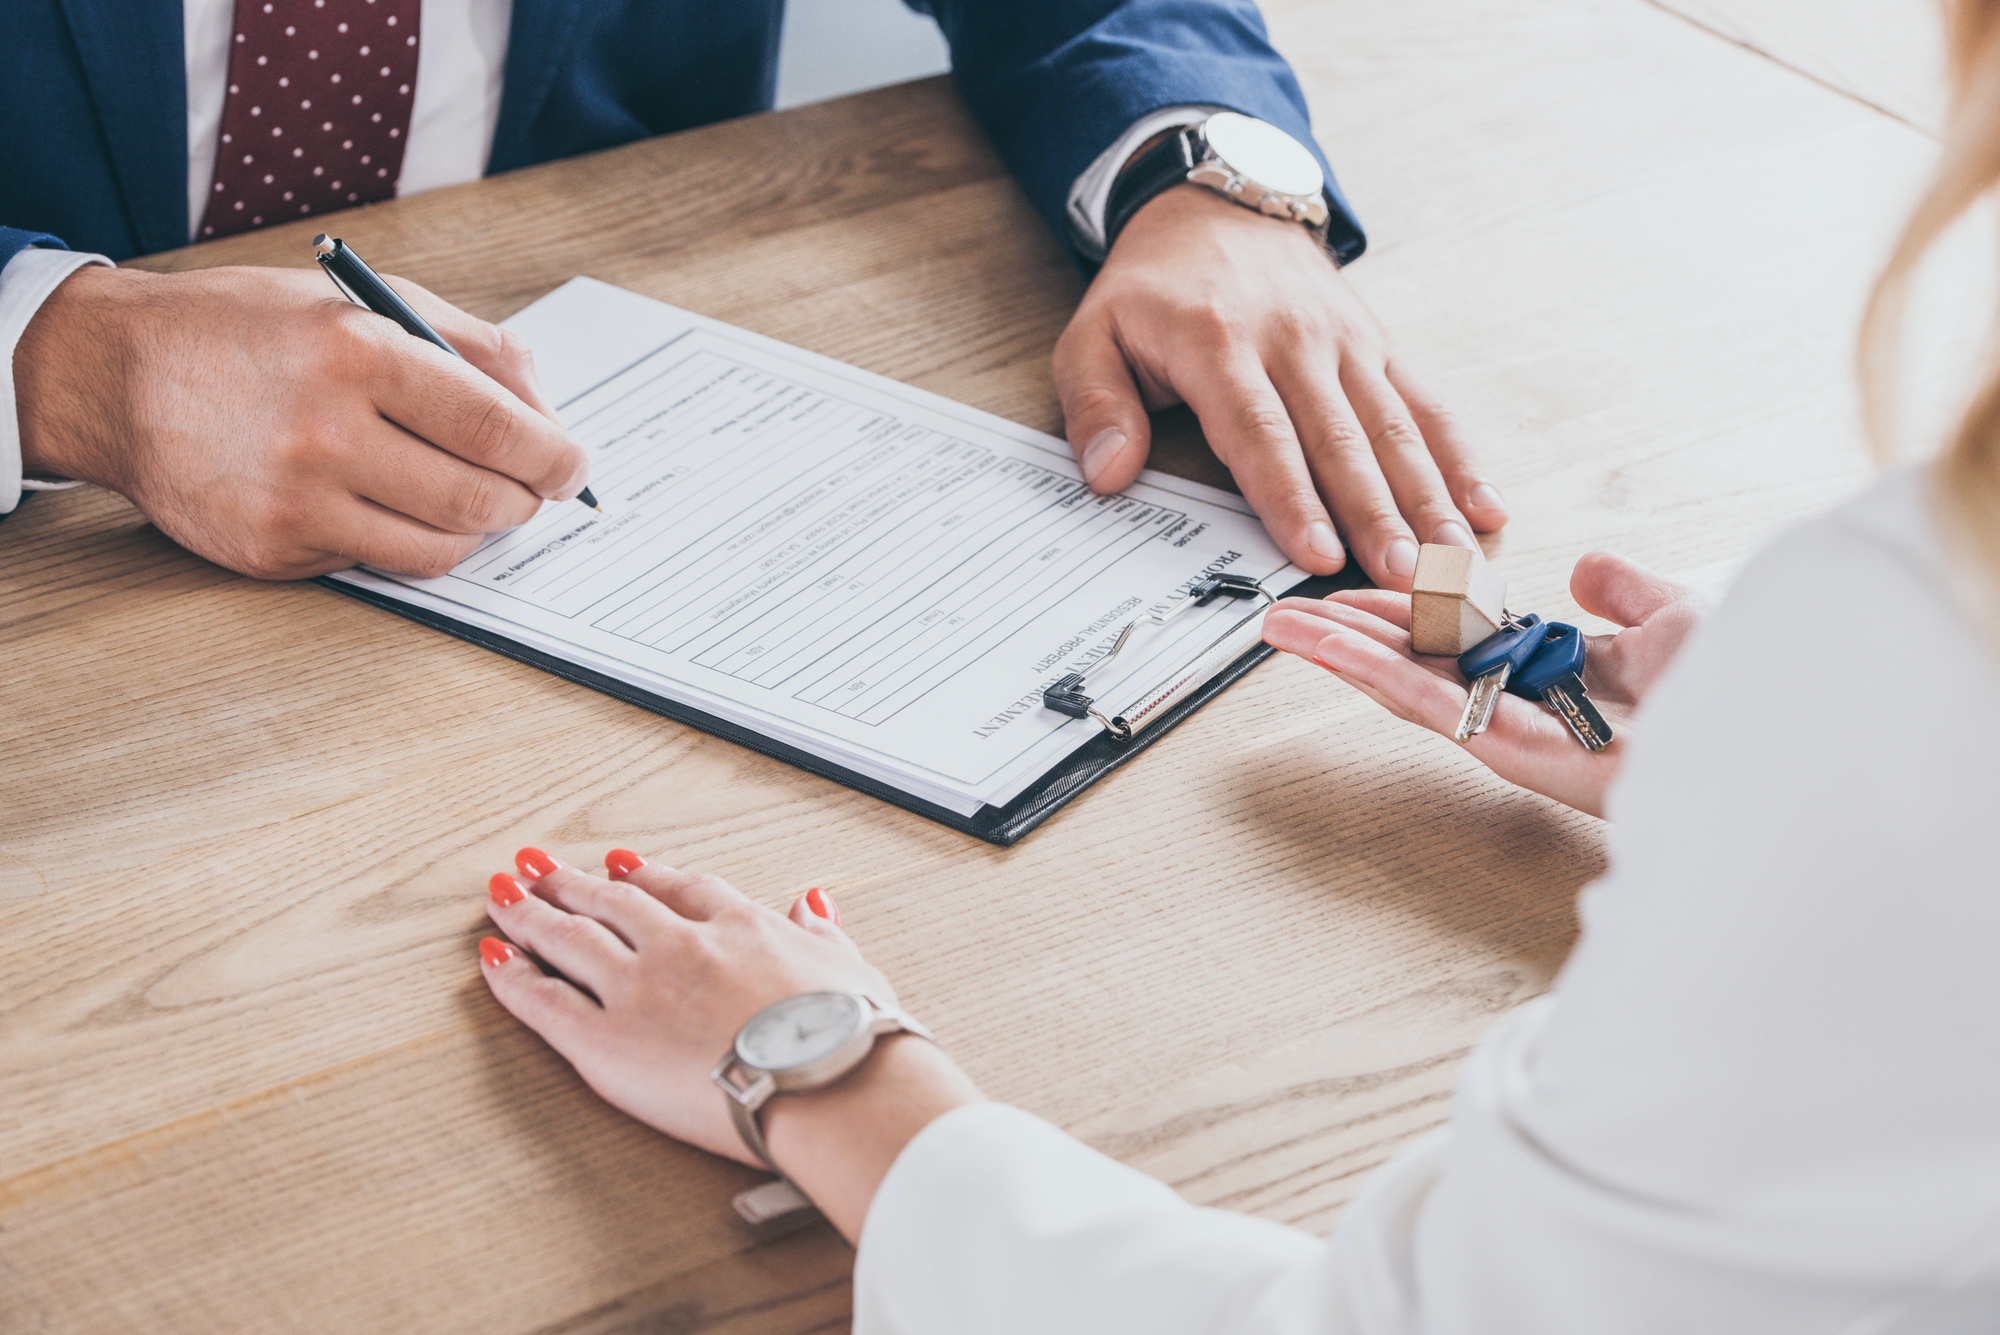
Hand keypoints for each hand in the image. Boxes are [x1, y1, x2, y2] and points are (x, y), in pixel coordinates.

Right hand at [14, 264, 590, 579]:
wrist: (115, 374)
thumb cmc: (250, 331)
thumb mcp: (362, 301)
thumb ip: (468, 344)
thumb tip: (545, 409)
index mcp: (359, 353)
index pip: (498, 428)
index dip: (554, 457)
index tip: (571, 464)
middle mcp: (326, 431)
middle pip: (479, 500)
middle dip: (522, 500)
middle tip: (529, 488)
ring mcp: (296, 501)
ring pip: (438, 549)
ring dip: (473, 531)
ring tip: (467, 498)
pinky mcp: (272, 550)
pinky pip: (377, 564)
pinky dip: (403, 542)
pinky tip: (386, 505)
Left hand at [479, 848, 980, 1241]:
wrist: (827, 1084)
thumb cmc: (850, 1038)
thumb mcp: (852, 968)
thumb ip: (823, 933)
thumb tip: (815, 903)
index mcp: (741, 926)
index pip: (680, 889)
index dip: (645, 875)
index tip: (623, 863)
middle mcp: (681, 946)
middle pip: (613, 901)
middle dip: (572, 881)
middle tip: (539, 866)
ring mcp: (639, 987)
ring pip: (568, 937)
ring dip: (529, 912)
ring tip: (502, 895)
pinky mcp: (604, 1040)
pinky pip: (543, 999)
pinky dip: (512, 975)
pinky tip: (491, 957)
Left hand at [1053, 185, 1508, 589]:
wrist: (1215, 206)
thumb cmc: (1152, 288)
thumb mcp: (1091, 334)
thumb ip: (1094, 404)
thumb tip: (1108, 473)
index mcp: (1219, 343)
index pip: (1259, 431)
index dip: (1290, 497)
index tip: (1316, 552)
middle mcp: (1294, 341)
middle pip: (1340, 439)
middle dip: (1375, 513)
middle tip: (1403, 576)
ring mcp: (1345, 342)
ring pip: (1392, 426)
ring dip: (1427, 497)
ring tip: (1451, 557)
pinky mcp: (1377, 345)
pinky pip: (1423, 404)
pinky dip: (1458, 456)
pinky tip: (1485, 504)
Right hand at [1262, 552, 1702, 815]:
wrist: (1777, 736)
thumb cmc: (1746, 689)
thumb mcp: (1678, 616)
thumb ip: (1626, 593)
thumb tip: (1586, 567)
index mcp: (1561, 671)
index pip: (1460, 636)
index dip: (1404, 609)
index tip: (1353, 588)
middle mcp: (1529, 702)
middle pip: (1416, 661)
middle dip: (1348, 633)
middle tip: (1284, 611)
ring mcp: (1513, 729)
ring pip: (1406, 683)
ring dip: (1337, 652)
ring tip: (1278, 626)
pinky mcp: (1510, 751)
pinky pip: (1428, 706)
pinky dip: (1371, 673)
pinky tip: (1327, 648)